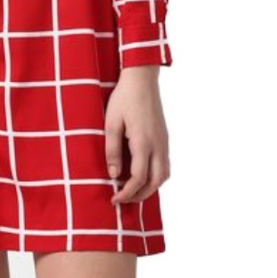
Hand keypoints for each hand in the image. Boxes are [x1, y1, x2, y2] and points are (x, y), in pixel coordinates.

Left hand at [104, 66, 169, 204]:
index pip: (138, 179)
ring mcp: (164, 141)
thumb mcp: (111, 123)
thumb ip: (111, 150)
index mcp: (143, 143)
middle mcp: (158, 145)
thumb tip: (113, 174)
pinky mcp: (165, 137)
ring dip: (151, 187)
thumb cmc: (124, 98)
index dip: (126, 193)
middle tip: (123, 199)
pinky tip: (143, 174)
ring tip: (133, 190)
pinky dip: (156, 176)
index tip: (114, 199)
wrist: (142, 78)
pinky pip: (165, 164)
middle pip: (156, 182)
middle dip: (140, 195)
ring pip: (164, 175)